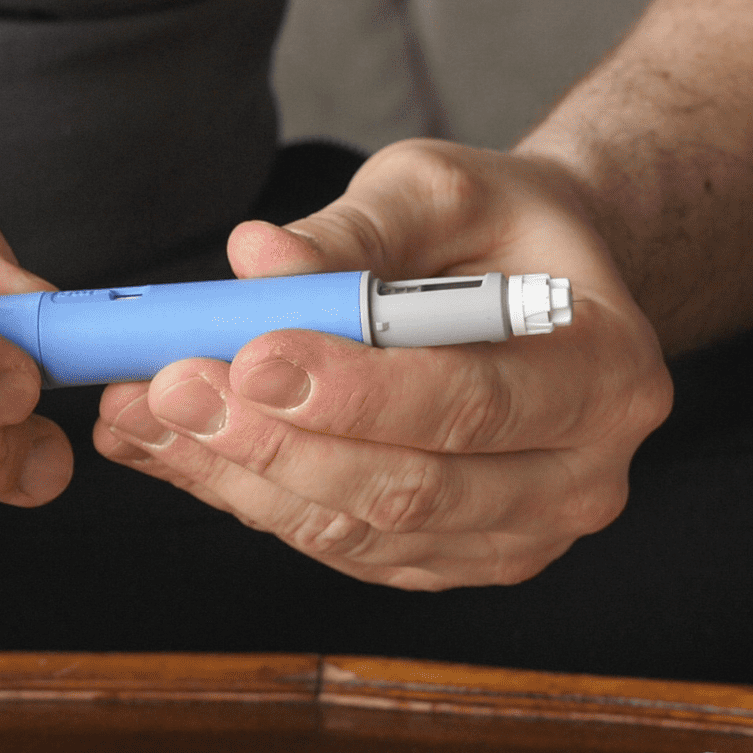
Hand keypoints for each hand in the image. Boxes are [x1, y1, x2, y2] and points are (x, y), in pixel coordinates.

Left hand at [94, 140, 670, 589]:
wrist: (534, 287)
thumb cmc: (496, 228)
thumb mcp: (440, 190)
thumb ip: (353, 229)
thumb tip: (253, 260)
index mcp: (608, 374)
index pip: (473, 401)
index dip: (356, 390)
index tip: (250, 354)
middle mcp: (581, 477)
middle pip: (412, 487)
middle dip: (275, 442)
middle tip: (172, 385)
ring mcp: (519, 536)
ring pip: (363, 533)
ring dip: (240, 478)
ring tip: (144, 411)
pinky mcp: (452, 562)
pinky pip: (341, 548)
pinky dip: (249, 498)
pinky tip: (173, 445)